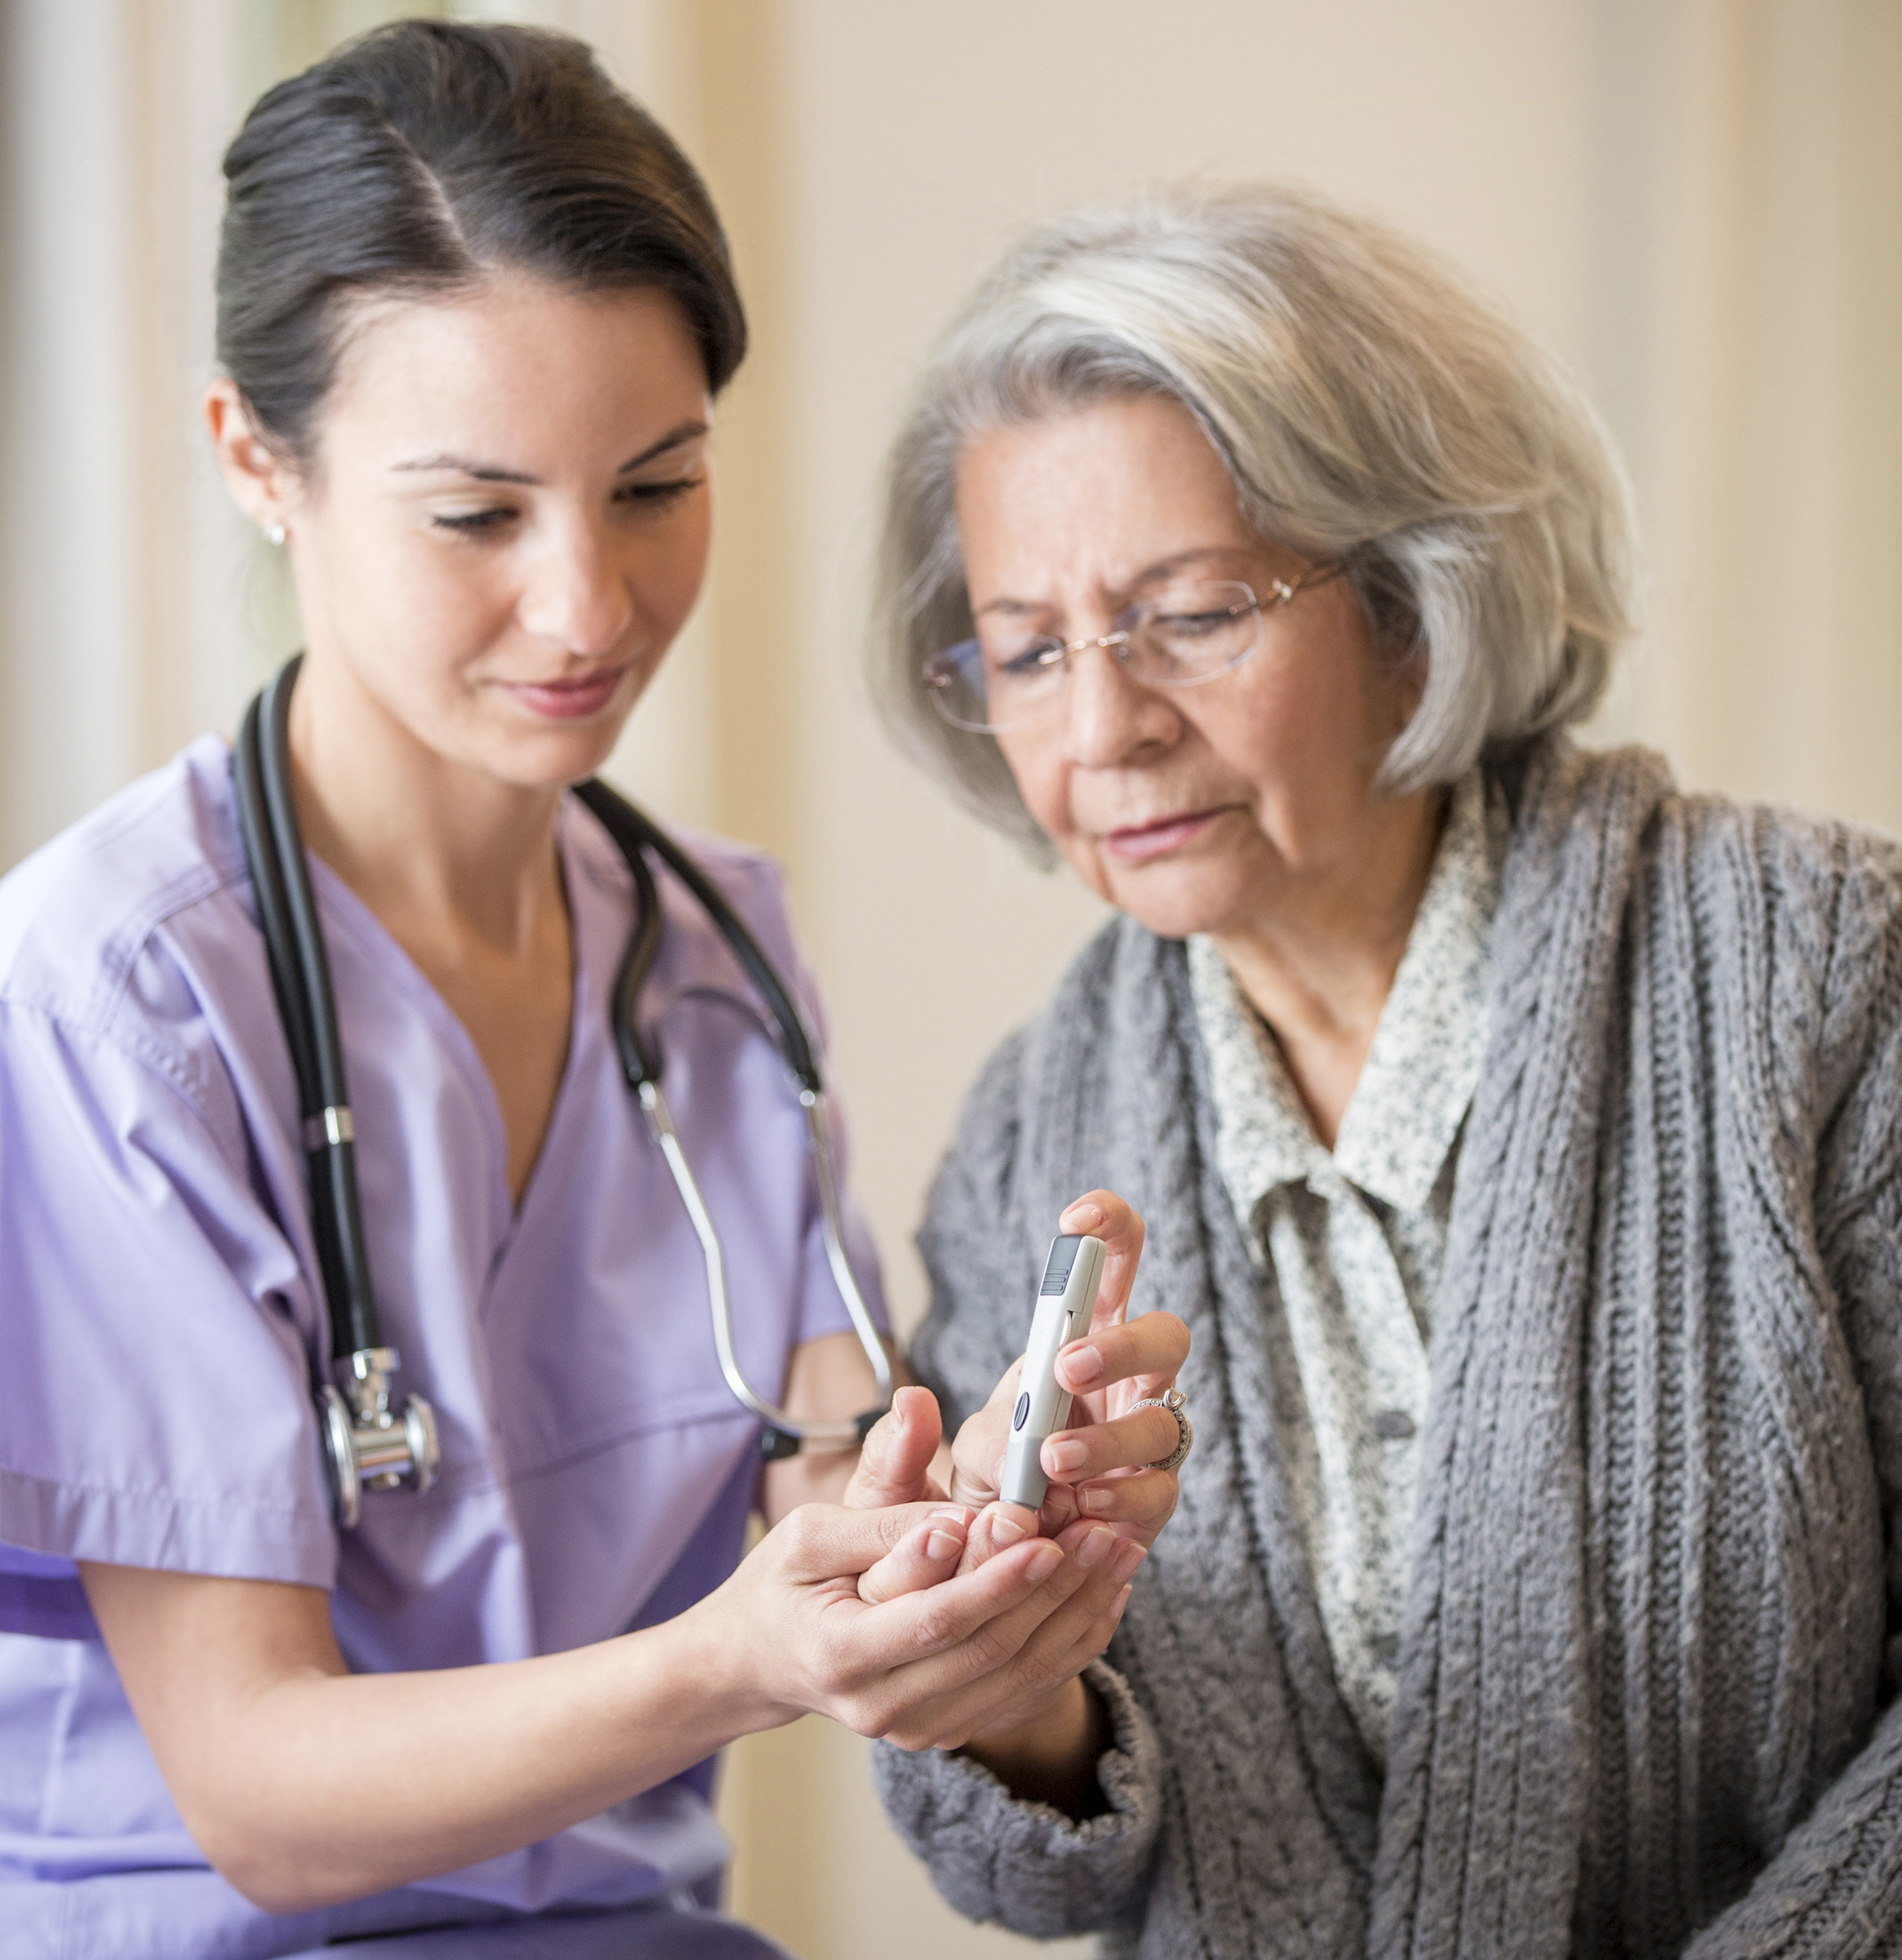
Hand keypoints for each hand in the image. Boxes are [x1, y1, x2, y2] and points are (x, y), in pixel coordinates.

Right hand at [701, 1498, 1141, 1751]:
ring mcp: (921, 1729)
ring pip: (1019, 1675)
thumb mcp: (812, 1525)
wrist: (764, 1661)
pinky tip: (1106, 1596)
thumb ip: (877, 1479)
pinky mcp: (951, 1728)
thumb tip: (918, 1410)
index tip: (1041, 1529)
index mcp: (842, 1654)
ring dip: (1077, 1612)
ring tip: (1119, 1550)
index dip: (993, 1577)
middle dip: (1055, 1588)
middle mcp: (884, 1708)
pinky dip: (1070, 1643)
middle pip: (989, 1650)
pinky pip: (1025, 1691)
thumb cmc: (787, 1581)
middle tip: (1105, 1529)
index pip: (935, 1617)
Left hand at [951, 1190, 1186, 1565]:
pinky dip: (1122, 1499)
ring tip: (1054, 1461)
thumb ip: (939, 1445)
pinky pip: (1158, 1494)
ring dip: (1110, 1440)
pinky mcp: (1151, 1503)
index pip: (1114, 1263)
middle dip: (1120, 1347)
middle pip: (1164, 1337)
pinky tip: (1084, 1512)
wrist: (997, 1565)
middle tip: (1066, 1367)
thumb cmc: (980, 1486)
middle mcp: (1127, 1386)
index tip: (1075, 1221)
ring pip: (1163, 1422)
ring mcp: (1147, 1445)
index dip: (1109, 1228)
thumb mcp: (943, 1460)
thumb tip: (930, 1412)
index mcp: (1081, 1343)